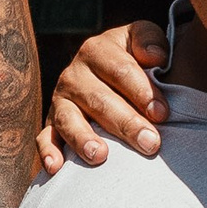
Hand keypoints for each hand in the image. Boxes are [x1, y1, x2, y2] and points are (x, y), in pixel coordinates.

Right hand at [36, 21, 170, 170]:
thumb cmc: (134, 60)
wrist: (109, 75)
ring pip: (69, 120)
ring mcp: (61, 100)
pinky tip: (56, 167)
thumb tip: (155, 56)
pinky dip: (48, 152)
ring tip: (100, 156)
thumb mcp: (141, 40)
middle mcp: (75, 74)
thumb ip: (149, 40)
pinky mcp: (52, 124)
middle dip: (126, 123)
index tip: (161, 114)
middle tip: (150, 143)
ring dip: (83, 138)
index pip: (121, 70)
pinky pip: (45, 138)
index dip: (142, 91)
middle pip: (99, 100)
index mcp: (98, 50)